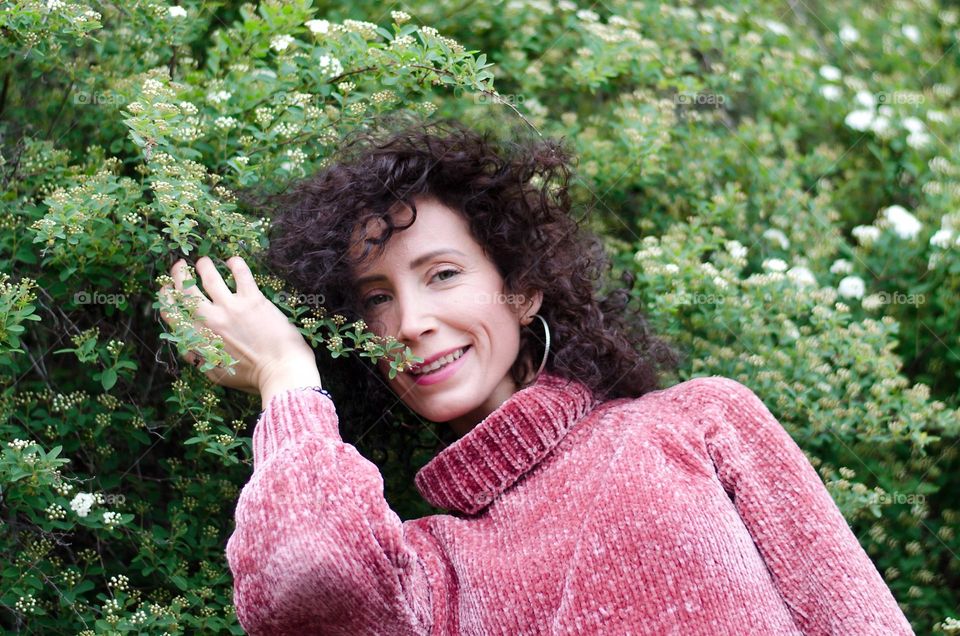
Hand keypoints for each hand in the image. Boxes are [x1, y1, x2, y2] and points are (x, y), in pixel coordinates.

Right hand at [158, 255, 319, 395]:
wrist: (281, 373)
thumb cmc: (251, 378)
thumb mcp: (216, 374)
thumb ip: (200, 358)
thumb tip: (188, 347)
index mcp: (199, 339)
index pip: (172, 313)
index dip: (166, 298)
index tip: (168, 290)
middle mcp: (210, 320)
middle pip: (185, 290)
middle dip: (178, 274)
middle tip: (179, 265)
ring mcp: (231, 308)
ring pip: (209, 276)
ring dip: (204, 265)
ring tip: (203, 261)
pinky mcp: (253, 300)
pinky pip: (241, 273)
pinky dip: (235, 263)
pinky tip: (233, 261)